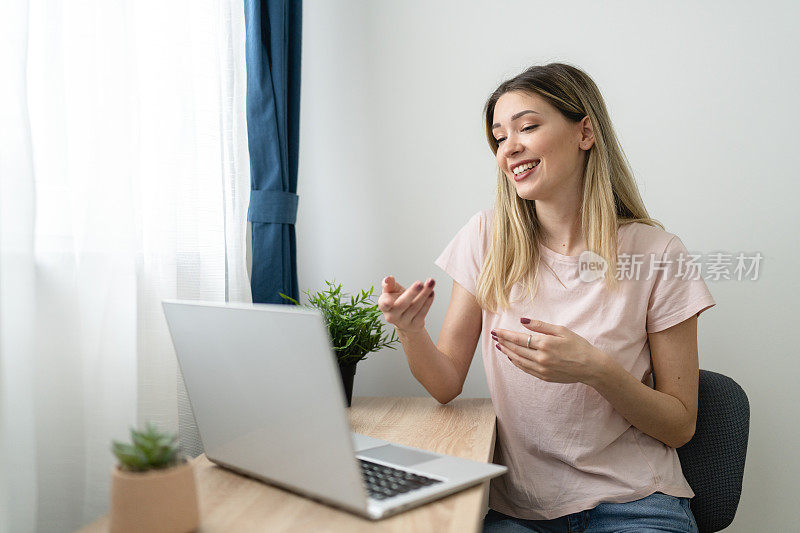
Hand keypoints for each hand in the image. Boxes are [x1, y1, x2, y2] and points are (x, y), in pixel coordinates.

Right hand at [378, 275, 435, 333]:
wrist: (406, 319)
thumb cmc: (397, 301)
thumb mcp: (391, 291)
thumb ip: (389, 284)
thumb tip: (388, 278)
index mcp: (383, 306)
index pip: (384, 304)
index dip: (386, 303)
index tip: (389, 301)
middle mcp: (392, 316)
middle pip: (403, 304)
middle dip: (412, 293)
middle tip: (420, 283)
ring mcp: (403, 322)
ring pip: (415, 307)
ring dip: (424, 294)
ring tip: (430, 283)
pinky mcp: (415, 325)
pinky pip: (422, 313)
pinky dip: (428, 302)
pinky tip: (431, 293)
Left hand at [492, 319, 606, 383]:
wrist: (591, 367)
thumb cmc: (578, 345)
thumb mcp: (561, 330)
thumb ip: (540, 326)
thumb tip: (523, 321)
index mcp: (545, 344)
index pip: (519, 338)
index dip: (505, 334)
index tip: (496, 331)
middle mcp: (541, 358)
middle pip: (516, 349)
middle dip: (504, 342)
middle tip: (494, 337)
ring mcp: (542, 369)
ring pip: (518, 360)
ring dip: (508, 352)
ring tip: (500, 346)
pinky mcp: (544, 377)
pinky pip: (525, 369)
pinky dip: (516, 362)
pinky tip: (512, 357)